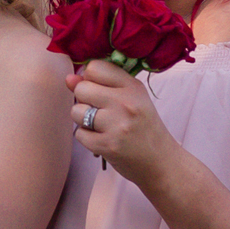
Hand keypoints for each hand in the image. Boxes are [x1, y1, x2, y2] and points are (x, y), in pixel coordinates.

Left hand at [70, 59, 168, 179]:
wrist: (159, 161)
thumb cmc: (142, 127)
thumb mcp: (131, 99)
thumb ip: (100, 85)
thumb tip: (69, 78)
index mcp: (133, 87)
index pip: (95, 67)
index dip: (90, 78)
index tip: (98, 89)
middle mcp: (125, 103)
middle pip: (81, 88)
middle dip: (84, 99)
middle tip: (100, 110)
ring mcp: (116, 125)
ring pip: (76, 111)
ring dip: (83, 119)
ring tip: (101, 126)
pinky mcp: (107, 145)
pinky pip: (79, 134)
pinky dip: (86, 138)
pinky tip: (102, 139)